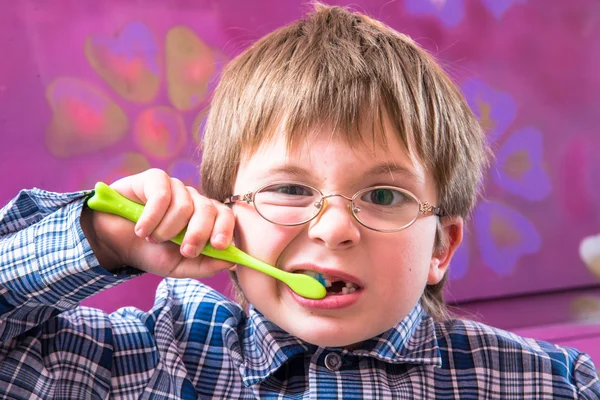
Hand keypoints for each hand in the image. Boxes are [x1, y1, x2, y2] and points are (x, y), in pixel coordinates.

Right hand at [81, 168, 234, 278]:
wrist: (113, 242)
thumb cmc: (150, 252)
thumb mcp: (178, 266)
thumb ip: (205, 265)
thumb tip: (231, 262)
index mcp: (203, 219)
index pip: (225, 216)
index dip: (225, 229)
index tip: (218, 245)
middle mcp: (193, 200)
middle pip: (208, 210)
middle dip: (198, 234)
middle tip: (184, 250)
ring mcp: (175, 187)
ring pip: (184, 205)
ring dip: (166, 230)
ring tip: (152, 239)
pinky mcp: (154, 178)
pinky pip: (162, 195)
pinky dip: (151, 218)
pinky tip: (141, 230)